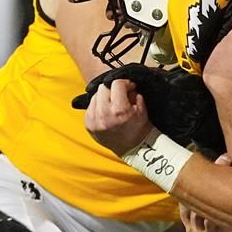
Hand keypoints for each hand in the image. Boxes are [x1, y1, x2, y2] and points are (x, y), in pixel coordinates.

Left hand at [73, 63, 223, 153]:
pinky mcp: (88, 125)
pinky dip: (98, 106)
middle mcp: (103, 115)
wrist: (134, 148)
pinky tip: (106, 110)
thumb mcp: (142, 109)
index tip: (130, 86)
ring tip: (113, 102)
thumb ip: (134, 94)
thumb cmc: (140, 129)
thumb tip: (128, 85)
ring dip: (104, 96)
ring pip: (95, 96)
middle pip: (103, 88)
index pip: (116, 83)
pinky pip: (90, 107)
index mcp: (119, 110)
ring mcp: (94, 121)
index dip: (125, 83)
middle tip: (121, 94)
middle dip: (113, 88)